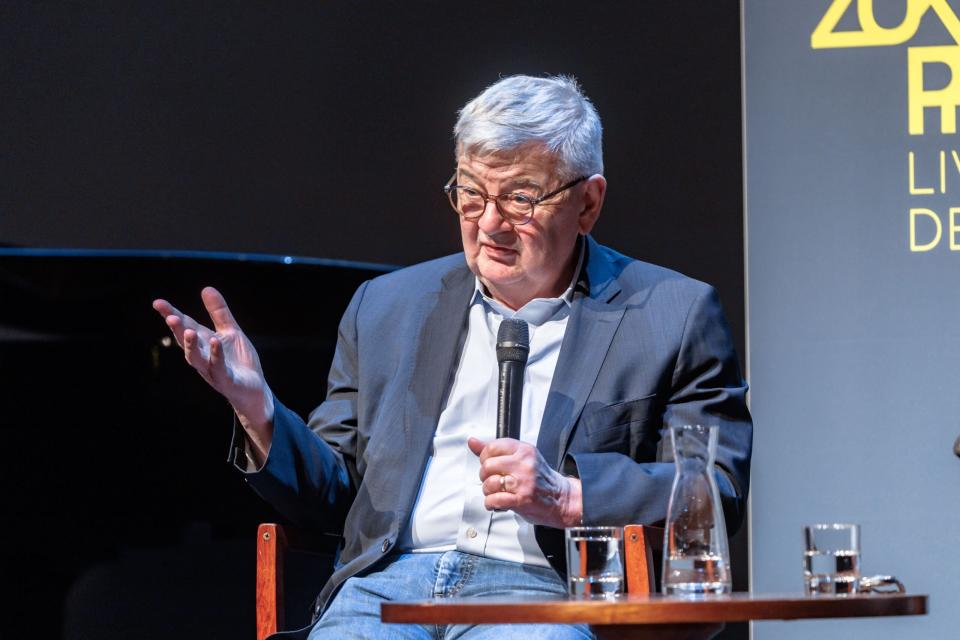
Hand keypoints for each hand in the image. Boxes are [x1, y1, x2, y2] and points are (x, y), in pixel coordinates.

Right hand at [152, 287, 273, 457]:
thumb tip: (206, 288)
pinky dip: (216, 356)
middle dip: (177, 330)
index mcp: (203, 343)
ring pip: (196, 358)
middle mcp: (203, 356)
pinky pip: (219, 368)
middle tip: (170, 316)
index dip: (171, 314)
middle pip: (186, 342)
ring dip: (191, 345)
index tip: (157, 303)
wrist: (253, 388)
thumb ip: (219, 312)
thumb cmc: (239, 361)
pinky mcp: (226, 380)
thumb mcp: (231, 331)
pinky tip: (215, 342)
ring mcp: (212, 370)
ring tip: (188, 330)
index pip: (185, 326)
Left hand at [467, 437, 581, 527]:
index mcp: (524, 450)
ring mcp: (523, 482)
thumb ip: (495, 450)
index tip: (490, 465)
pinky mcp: (522, 499)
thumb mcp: (521, 457)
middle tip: (492, 480)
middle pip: (488, 465)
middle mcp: (524, 464)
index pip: (493, 446)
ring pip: (490, 483)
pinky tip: (497, 502)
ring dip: (488, 491)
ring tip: (496, 492)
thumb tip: (472, 442)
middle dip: (485, 476)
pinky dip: (491, 503)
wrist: (562, 498)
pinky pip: (495, 500)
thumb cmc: (540, 479)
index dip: (485, 457)